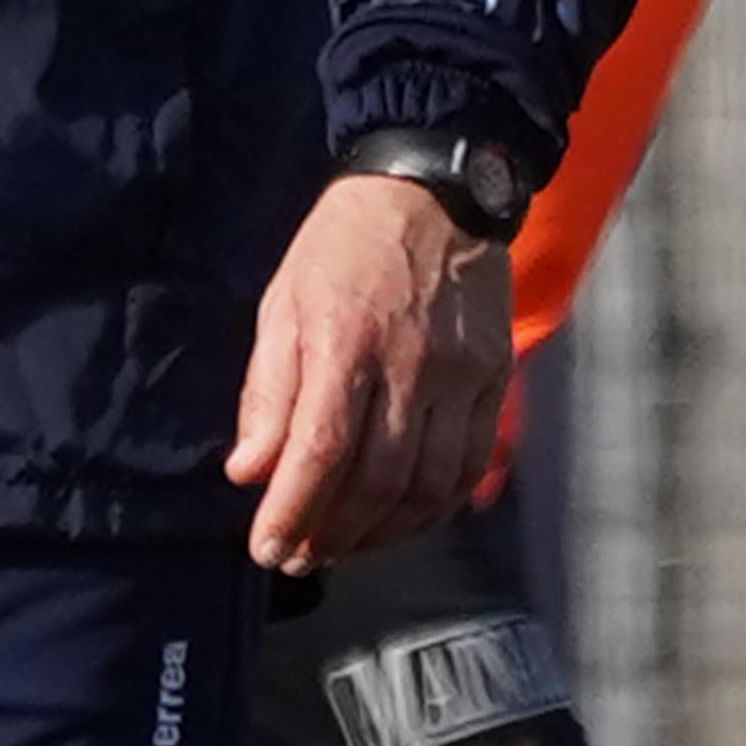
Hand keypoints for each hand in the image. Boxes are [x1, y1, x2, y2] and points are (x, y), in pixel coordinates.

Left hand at [227, 173, 510, 575]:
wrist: (434, 189)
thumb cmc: (344, 247)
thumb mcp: (284, 303)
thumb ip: (268, 392)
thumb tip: (250, 473)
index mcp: (347, 340)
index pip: (320, 451)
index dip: (291, 512)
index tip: (267, 549)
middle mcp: (411, 363)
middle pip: (377, 482)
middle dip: (333, 535)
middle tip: (301, 556)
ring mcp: (461, 373)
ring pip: (429, 485)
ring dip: (383, 533)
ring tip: (345, 546)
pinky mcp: (495, 377)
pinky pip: (471, 464)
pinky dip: (437, 507)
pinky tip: (404, 520)